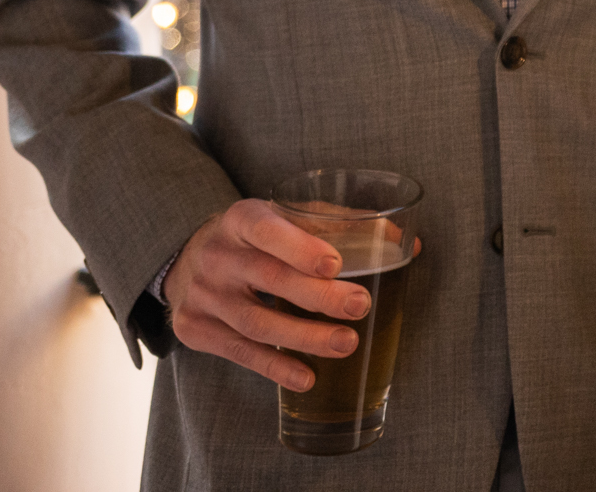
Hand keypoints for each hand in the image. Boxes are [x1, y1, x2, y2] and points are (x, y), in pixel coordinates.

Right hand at [161, 200, 418, 391]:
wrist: (186, 262)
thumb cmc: (255, 238)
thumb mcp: (285, 218)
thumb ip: (341, 225)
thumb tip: (409, 242)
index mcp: (241, 219)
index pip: (266, 229)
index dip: (300, 247)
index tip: (335, 264)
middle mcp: (217, 255)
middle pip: (269, 279)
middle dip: (317, 297)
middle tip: (360, 306)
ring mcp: (203, 295)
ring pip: (257, 323)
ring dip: (305, 338)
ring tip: (346, 344)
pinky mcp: (195, 330)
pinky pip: (241, 353)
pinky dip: (276, 367)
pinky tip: (307, 377)